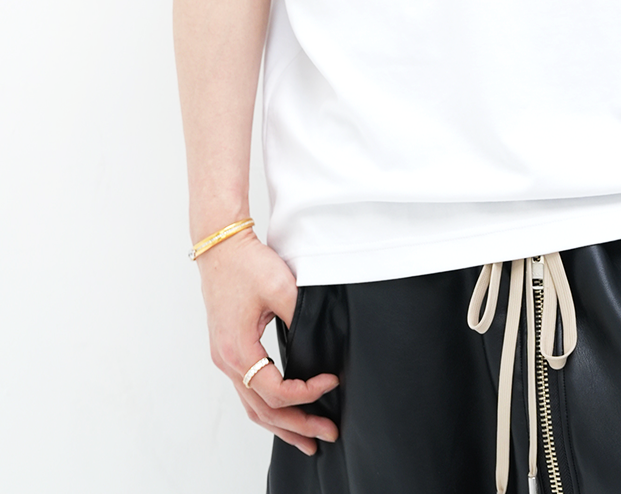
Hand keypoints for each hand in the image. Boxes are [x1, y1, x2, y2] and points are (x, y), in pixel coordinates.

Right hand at [196, 228, 339, 454]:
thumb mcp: (280, 287)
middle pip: (263, 410)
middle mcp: (227, 362)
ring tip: (307, 441)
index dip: (307, 393)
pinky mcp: (229, 351)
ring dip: (281, 426)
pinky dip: (268, 409)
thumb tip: (319, 341)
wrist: (221, 247)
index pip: (276, 391)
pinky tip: (284, 414)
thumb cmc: (247, 264)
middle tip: (328, 435)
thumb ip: (300, 317)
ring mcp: (225, 359)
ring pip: (253, 407)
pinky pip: (248, 392)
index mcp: (238, 351)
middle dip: (298, 426)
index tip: (332, 381)